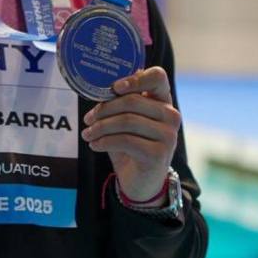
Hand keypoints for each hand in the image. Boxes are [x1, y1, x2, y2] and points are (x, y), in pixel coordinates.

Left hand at [81, 66, 180, 203]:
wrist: (141, 181)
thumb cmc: (131, 145)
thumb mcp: (125, 120)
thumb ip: (121, 102)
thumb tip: (104, 85)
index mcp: (163, 101)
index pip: (157, 77)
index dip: (136, 78)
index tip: (115, 87)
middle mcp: (170, 115)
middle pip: (132, 100)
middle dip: (104, 109)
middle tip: (88, 119)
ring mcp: (168, 135)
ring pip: (126, 121)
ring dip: (100, 127)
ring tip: (87, 134)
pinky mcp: (159, 154)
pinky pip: (125, 141)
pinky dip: (104, 141)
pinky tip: (95, 145)